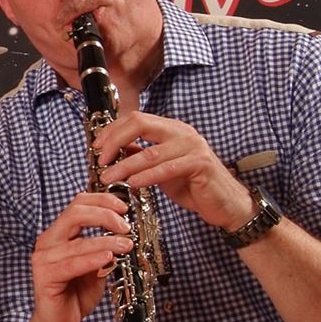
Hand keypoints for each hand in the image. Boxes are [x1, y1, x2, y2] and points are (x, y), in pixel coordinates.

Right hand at [23, 191, 132, 321]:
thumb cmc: (76, 294)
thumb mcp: (97, 266)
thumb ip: (105, 249)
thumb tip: (127, 233)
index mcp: (59, 235)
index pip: (78, 204)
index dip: (102, 201)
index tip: (124, 207)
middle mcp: (47, 242)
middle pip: (75, 213)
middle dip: (105, 215)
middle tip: (126, 226)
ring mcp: (43, 259)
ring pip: (78, 241)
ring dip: (107, 241)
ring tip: (127, 245)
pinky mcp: (44, 277)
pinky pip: (71, 264)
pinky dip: (92, 259)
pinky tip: (108, 258)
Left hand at [95, 112, 253, 231]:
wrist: (224, 203)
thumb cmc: (192, 185)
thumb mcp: (160, 167)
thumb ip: (140, 155)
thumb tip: (112, 150)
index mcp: (171, 129)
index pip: (135, 119)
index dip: (112, 131)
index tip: (96, 146)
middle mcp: (182, 132)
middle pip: (140, 124)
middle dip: (114, 141)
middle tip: (100, 159)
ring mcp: (193, 146)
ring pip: (150, 152)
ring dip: (124, 166)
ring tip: (108, 177)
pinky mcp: (200, 163)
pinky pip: (167, 168)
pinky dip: (147, 176)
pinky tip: (133, 183)